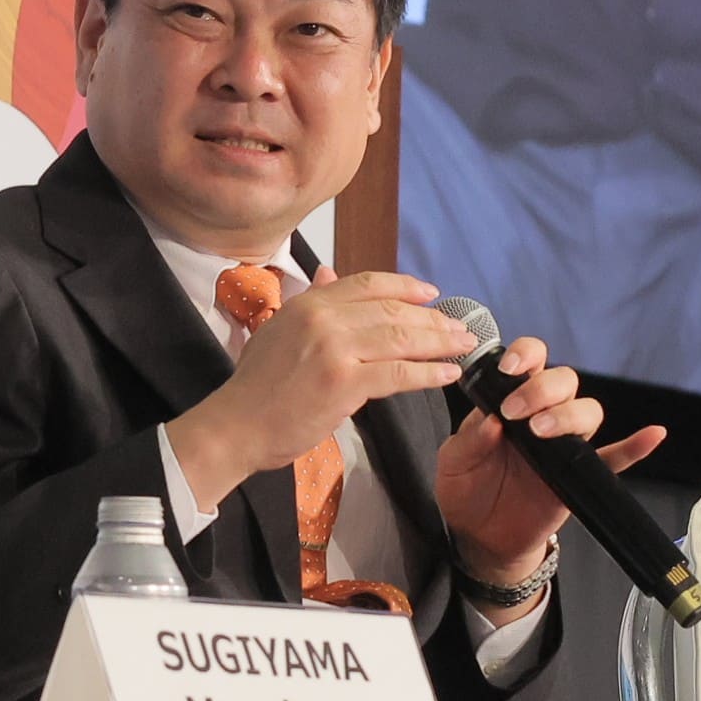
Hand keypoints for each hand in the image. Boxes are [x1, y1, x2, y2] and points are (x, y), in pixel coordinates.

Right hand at [167, 269, 476, 510]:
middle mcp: (323, 318)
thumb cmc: (257, 386)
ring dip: (439, 342)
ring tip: (463, 347)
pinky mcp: (345, 383)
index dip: (406, 287)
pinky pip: (398, 373)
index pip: (369, 284)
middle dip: (433, 319)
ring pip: (401, 338)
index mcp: (309, 303)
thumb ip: (310, 302)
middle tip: (460, 328)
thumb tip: (329, 274)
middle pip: (393, 310)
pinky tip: (447, 373)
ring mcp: (335, 349)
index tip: (432, 294)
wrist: (237, 425)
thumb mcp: (279, 330)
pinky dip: (428, 373)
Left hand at [433, 335, 666, 618]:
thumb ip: (470, 439)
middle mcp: (543, 415)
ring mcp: (564, 445)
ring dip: (568, 414)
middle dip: (542, 388)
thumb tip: (492, 420)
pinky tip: (652, 435)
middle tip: (516, 413)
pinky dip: (635, 447)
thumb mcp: (454, 461)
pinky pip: (615, 458)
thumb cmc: (466, 488)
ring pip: (587, 411)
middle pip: (564, 380)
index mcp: (511, 401)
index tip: (510, 369)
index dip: (526, 355)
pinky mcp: (579, 476)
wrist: (480, 537)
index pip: (531, 361)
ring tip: (541, 432)